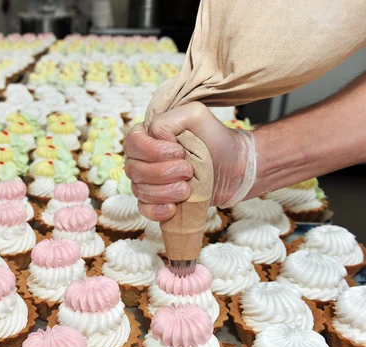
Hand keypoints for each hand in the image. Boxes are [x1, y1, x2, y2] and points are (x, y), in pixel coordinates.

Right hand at [124, 102, 256, 221]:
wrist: (235, 167)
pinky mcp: (156, 202)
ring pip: (139, 190)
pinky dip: (156, 210)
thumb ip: (170, 119)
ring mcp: (147, 182)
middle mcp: (143, 159)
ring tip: (188, 188)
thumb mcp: (195, 116)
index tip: (179, 152)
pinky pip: (143, 209)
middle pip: (134, 169)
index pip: (132, 143)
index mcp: (148, 136)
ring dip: (164, 191)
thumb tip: (154, 137)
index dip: (152, 151)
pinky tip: (173, 208)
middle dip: (162, 173)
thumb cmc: (215, 140)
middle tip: (188, 171)